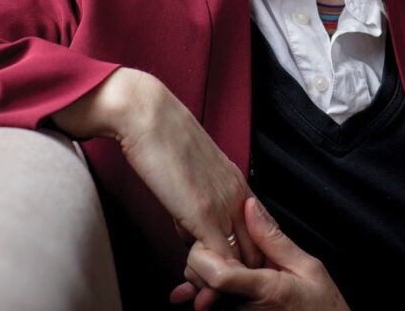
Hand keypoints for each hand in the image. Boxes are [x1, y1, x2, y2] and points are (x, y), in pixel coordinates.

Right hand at [51, 68, 262, 281]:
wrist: (145, 113)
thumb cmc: (160, 139)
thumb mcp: (187, 177)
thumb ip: (193, 207)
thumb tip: (190, 236)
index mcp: (236, 184)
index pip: (259, 233)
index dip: (248, 258)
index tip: (235, 277)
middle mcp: (237, 194)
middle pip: (256, 250)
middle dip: (242, 278)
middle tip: (221, 296)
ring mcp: (224, 204)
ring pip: (241, 259)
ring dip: (224, 284)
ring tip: (206, 298)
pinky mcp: (203, 212)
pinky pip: (219, 257)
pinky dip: (211, 278)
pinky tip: (198, 286)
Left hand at [176, 197, 349, 310]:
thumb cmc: (321, 305)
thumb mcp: (307, 267)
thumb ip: (273, 239)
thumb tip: (250, 207)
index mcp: (263, 289)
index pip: (218, 275)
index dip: (205, 253)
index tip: (211, 235)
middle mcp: (243, 308)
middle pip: (201, 280)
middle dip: (200, 256)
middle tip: (215, 239)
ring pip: (200, 290)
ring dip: (202, 270)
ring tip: (219, 255)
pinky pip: (210, 301)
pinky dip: (204, 287)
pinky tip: (205, 282)